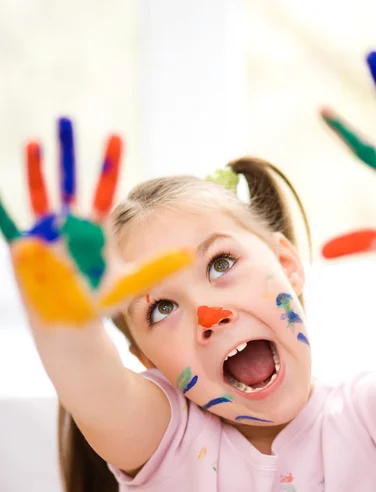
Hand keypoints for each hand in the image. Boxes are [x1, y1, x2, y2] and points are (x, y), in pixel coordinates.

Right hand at [0, 117, 191, 324]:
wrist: (72, 322)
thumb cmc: (101, 300)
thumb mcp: (131, 282)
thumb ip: (157, 266)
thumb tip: (191, 256)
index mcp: (96, 228)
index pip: (105, 189)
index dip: (109, 164)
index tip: (116, 135)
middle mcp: (71, 224)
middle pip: (70, 182)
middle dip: (69, 152)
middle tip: (66, 119)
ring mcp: (47, 234)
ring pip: (41, 194)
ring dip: (37, 168)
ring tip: (35, 140)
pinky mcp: (26, 248)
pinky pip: (11, 224)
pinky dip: (3, 209)